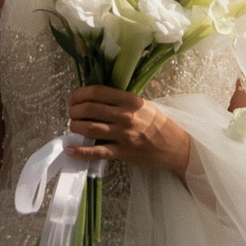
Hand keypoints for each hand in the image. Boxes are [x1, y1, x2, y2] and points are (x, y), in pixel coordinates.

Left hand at [67, 88, 191, 175]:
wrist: (176, 146)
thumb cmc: (159, 124)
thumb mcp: (143, 105)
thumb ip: (122, 101)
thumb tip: (96, 100)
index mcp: (130, 100)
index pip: (97, 92)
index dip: (80, 94)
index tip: (74, 98)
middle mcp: (126, 116)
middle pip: (89, 109)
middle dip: (74, 110)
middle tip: (71, 113)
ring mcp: (124, 135)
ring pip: (89, 128)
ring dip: (75, 126)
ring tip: (72, 126)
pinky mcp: (123, 152)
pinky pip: (97, 151)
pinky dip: (81, 151)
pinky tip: (70, 149)